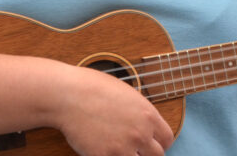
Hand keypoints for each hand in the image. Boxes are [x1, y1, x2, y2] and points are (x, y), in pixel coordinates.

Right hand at [54, 64, 173, 155]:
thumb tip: (147, 125)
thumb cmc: (93, 88)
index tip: (151, 143)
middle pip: (157, 155)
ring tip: (119, 149)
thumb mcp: (126, 94)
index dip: (159, 142)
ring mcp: (123, 148)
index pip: (167, 139)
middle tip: (135, 149)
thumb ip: (140, 113)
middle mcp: (140, 133)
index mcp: (148, 115)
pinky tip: (103, 151)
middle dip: (147, 153)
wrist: (68, 95)